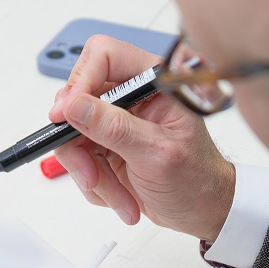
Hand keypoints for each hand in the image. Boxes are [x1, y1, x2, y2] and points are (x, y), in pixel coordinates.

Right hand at [48, 35, 234, 241]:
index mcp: (154, 82)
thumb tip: (75, 105)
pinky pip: (80, 160)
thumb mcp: (157, 155)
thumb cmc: (197, 179)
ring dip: (91, 174)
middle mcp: (133, 96)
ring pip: (74, 137)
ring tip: (118, 195)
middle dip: (81, 145)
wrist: (202, 211)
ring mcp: (117, 122)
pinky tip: (123, 196)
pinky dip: (96, 185)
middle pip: (79, 100)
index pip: (104, 56)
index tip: (66, 116)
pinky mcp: (106, 145)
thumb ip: (115, 128)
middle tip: (91, 175)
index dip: (80, 82)